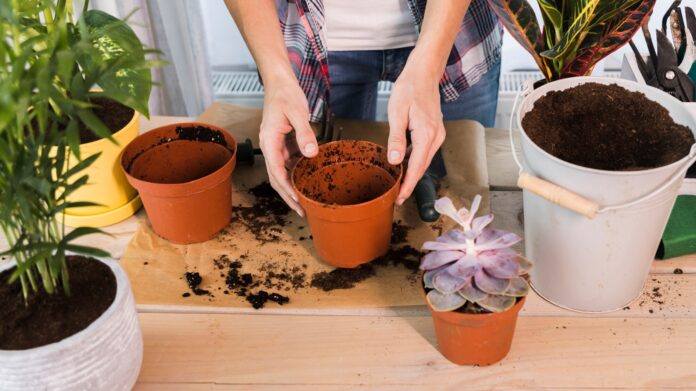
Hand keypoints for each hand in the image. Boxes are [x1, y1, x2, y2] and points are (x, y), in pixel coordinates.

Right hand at [259, 79, 317, 216]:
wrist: (280, 82)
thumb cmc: (286, 95)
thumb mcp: (297, 113)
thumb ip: (305, 133)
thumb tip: (311, 154)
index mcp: (269, 141)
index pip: (276, 171)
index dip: (286, 189)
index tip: (297, 201)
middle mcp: (270, 146)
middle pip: (277, 177)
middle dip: (288, 195)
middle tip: (302, 210)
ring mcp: (276, 145)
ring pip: (283, 172)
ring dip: (293, 186)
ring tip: (307, 200)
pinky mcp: (283, 142)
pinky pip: (289, 161)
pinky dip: (297, 172)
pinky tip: (309, 178)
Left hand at [387, 67, 445, 204]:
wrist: (423, 74)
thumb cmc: (409, 89)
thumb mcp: (397, 113)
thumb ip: (396, 139)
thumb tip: (396, 161)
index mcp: (427, 134)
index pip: (416, 167)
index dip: (408, 185)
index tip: (400, 198)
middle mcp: (436, 137)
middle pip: (422, 167)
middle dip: (410, 184)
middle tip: (397, 198)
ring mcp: (437, 135)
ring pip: (424, 160)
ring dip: (413, 173)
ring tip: (399, 185)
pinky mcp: (435, 132)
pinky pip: (425, 152)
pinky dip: (415, 161)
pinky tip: (404, 165)